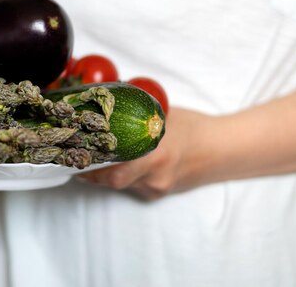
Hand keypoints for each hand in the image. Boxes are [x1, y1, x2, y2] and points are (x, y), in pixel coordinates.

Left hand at [78, 107, 215, 199]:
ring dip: (106, 173)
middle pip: (111, 180)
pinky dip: (123, 176)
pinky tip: (122, 163)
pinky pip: (133, 186)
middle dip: (92, 171)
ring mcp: (157, 187)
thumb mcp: (162, 114)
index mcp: (155, 153)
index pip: (112, 165)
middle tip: (79, 157)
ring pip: (120, 184)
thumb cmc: (192, 127)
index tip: (74, 154)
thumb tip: (107, 102)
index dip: (89, 162)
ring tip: (95, 157)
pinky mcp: (159, 194)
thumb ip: (136, 114)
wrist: (221, 149)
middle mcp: (155, 175)